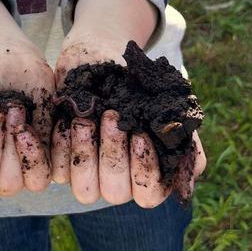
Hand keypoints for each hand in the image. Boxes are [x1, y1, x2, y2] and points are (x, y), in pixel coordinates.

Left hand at [52, 40, 205, 207]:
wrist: (100, 56)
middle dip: (113, 155)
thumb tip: (194, 168)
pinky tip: (66, 119)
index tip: (140, 136)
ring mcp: (89, 173)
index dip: (144, 172)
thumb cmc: (137, 84)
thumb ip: (183, 133)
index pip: (149, 194)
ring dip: (86, 153)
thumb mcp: (165, 103)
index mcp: (146, 172)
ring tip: (86, 119)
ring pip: (85, 190)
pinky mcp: (61, 161)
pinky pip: (57, 171)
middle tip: (111, 117)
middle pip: (115, 192)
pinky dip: (61, 145)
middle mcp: (118, 179)